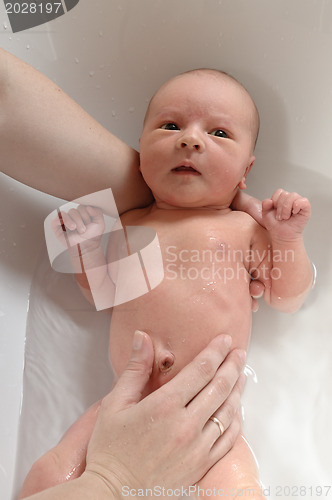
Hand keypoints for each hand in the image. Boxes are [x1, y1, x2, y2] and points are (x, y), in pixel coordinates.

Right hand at [51, 205, 104, 250]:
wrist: (87, 247)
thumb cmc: (92, 236)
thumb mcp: (100, 223)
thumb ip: (98, 212)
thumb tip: (88, 207)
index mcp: (82, 213)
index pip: (82, 206)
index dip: (87, 214)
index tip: (90, 224)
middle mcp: (72, 215)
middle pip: (74, 210)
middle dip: (81, 220)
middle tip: (84, 230)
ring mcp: (64, 220)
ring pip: (67, 213)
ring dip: (75, 222)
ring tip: (78, 230)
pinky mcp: (57, 226)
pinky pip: (57, 218)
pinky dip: (65, 221)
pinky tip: (71, 228)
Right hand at [84, 331, 245, 493]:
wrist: (113, 494)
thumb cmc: (110, 449)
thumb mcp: (115, 404)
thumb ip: (134, 369)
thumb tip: (142, 337)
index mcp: (164, 406)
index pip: (200, 370)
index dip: (215, 352)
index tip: (224, 340)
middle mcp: (186, 425)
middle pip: (219, 387)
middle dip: (232, 365)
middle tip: (239, 352)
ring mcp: (197, 447)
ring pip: (228, 411)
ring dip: (237, 389)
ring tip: (241, 374)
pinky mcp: (202, 465)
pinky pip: (229, 439)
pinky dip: (236, 420)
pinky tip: (236, 409)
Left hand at [262, 189, 310, 241]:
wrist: (282, 236)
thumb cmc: (275, 225)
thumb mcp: (266, 215)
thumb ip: (265, 205)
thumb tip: (270, 200)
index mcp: (282, 199)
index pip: (279, 191)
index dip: (275, 201)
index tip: (275, 211)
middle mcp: (291, 199)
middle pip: (285, 194)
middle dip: (280, 207)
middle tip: (280, 217)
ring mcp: (299, 203)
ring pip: (293, 196)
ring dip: (286, 208)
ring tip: (286, 217)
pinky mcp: (306, 209)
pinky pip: (303, 201)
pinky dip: (297, 206)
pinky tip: (294, 213)